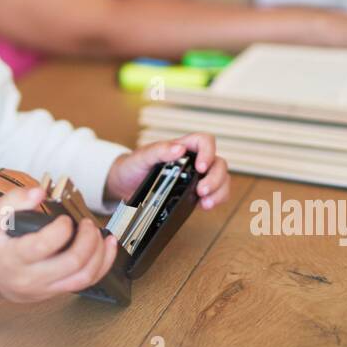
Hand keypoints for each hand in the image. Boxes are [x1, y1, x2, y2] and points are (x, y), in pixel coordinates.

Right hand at [0, 185, 118, 302]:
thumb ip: (15, 200)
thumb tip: (40, 193)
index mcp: (13, 257)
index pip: (42, 246)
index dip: (61, 230)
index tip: (64, 219)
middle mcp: (31, 277)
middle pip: (71, 262)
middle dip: (87, 239)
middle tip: (87, 223)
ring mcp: (46, 288)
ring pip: (83, 276)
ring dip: (99, 253)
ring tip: (98, 234)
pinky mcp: (58, 292)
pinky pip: (86, 282)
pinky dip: (102, 264)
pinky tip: (107, 247)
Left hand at [105, 133, 229, 210]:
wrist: (124, 185)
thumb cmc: (133, 166)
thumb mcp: (142, 157)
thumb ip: (158, 151)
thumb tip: (178, 149)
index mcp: (182, 147)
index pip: (205, 141)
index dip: (208, 152)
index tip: (200, 167)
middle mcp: (193, 161)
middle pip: (218, 163)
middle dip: (215, 178)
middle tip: (201, 190)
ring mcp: (196, 177)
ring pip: (221, 179)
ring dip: (219, 191)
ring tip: (205, 202)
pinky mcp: (195, 193)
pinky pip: (216, 193)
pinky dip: (216, 199)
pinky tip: (205, 206)